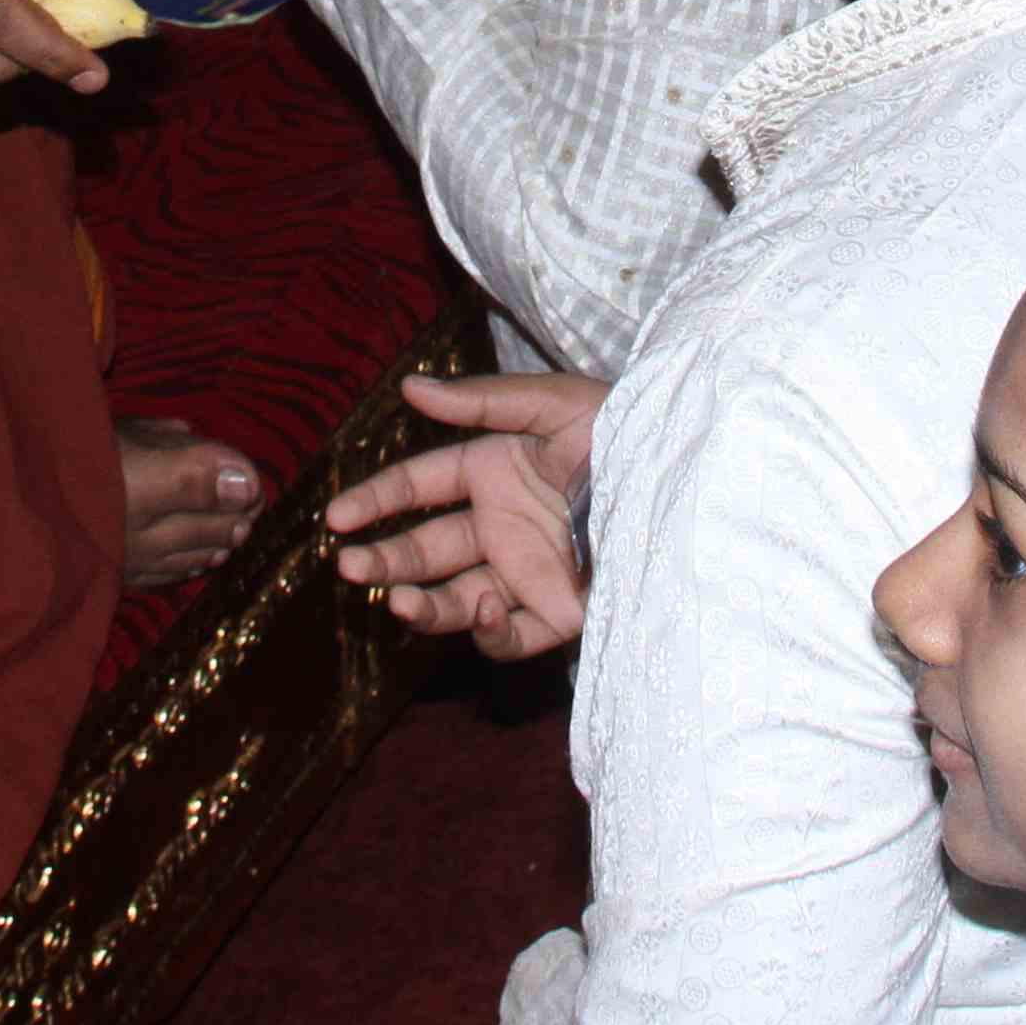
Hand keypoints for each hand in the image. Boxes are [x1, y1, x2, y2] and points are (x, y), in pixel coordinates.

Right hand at [325, 371, 607, 658]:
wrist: (690, 482)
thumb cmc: (629, 431)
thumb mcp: (556, 404)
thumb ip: (480, 402)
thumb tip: (409, 389)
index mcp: (494, 470)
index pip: (420, 486)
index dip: (376, 500)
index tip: (335, 518)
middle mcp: (503, 525)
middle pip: (427, 549)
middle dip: (385, 560)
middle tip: (350, 567)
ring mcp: (528, 572)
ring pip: (457, 599)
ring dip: (422, 603)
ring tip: (397, 601)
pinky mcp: (561, 613)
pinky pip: (513, 636)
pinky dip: (491, 632)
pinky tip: (485, 609)